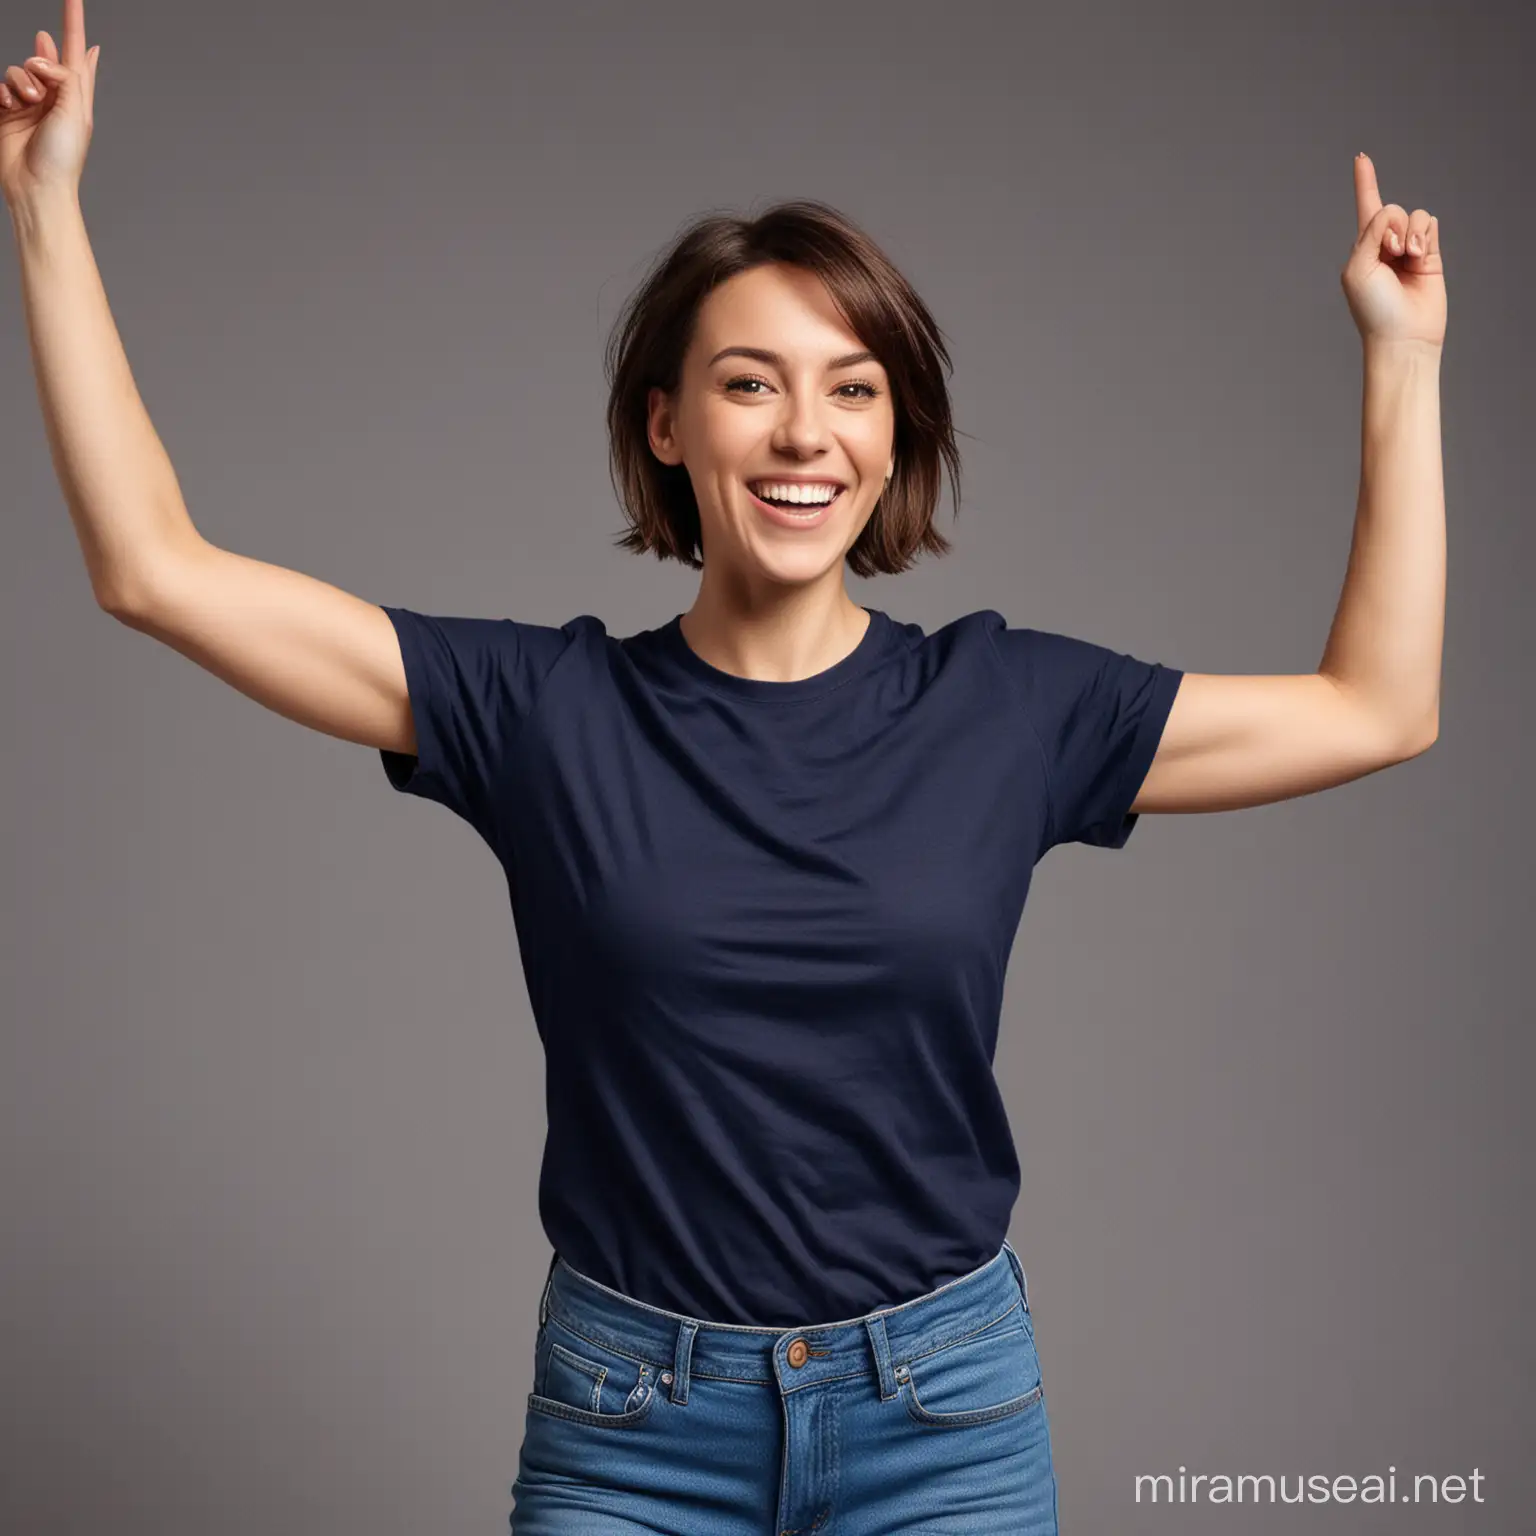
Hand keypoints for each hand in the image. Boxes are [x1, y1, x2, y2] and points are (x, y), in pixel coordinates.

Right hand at [0, 0, 98, 207]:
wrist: (36, 186)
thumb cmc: (61, 157)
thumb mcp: (74, 111)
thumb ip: (66, 75)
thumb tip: (50, 51)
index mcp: (77, 97)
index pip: (76, 50)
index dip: (73, 22)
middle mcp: (55, 98)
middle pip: (43, 58)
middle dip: (39, 64)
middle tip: (42, 89)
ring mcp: (30, 105)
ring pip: (18, 69)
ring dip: (20, 81)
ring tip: (27, 104)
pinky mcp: (7, 113)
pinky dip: (3, 91)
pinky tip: (9, 106)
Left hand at [1341, 153, 1445, 349]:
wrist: (1404, 335)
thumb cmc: (1373, 309)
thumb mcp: (1358, 268)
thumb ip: (1371, 233)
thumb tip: (1392, 213)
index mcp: (1361, 249)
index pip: (1364, 209)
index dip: (1365, 182)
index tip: (1361, 157)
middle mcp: (1385, 246)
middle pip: (1392, 210)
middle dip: (1392, 226)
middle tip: (1391, 253)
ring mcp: (1409, 249)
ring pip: (1414, 215)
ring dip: (1411, 232)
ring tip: (1408, 258)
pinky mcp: (1431, 254)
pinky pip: (1431, 222)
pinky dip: (1425, 233)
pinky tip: (1420, 256)